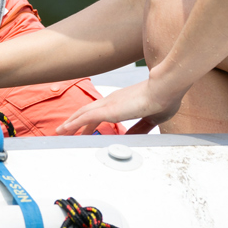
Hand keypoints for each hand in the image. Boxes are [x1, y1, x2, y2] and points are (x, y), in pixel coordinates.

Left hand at [57, 77, 184, 134]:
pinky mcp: (109, 109)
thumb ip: (140, 129)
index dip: (90, 122)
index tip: (84, 131)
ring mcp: (109, 103)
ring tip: (60, 132)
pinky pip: (86, 117)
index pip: (100, 113)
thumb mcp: (151, 119)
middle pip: (87, 112)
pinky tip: (65, 129)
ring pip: (83, 114)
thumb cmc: (165, 99)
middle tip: (65, 132)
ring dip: (70, 123)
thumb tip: (131, 138)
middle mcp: (111, 100)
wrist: (167, 88)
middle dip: (75, 123)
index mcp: (121, 101)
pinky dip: (74, 123)